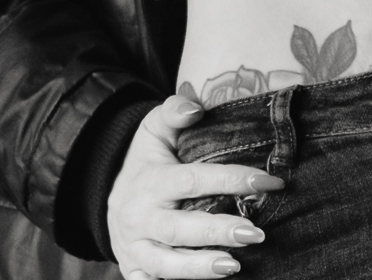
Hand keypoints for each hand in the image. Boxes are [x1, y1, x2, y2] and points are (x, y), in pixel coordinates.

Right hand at [108, 97, 284, 278]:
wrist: (102, 195)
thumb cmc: (145, 161)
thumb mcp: (153, 130)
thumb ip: (173, 112)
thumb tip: (195, 107)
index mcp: (152, 181)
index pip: (194, 181)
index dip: (232, 180)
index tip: (269, 182)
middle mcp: (141, 217)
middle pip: (180, 228)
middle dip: (218, 233)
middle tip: (256, 234)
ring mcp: (135, 247)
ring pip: (166, 263)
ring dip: (199, 267)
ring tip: (234, 266)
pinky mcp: (134, 269)